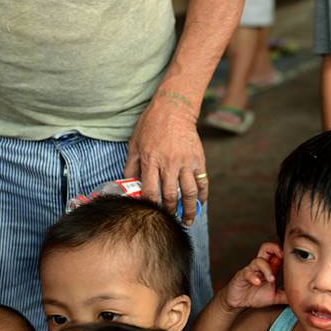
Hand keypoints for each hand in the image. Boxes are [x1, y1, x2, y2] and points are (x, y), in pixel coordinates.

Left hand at [124, 92, 206, 226]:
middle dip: (170, 212)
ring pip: (189, 192)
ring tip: (188, 220)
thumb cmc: (150, 126)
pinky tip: (201, 204)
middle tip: (169, 221)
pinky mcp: (198, 159)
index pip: (150, 191)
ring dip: (189, 209)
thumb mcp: (134, 144)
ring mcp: (185, 162)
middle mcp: (169, 163)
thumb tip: (127, 185)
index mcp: (151, 160)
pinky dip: (203, 195)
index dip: (150, 206)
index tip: (150, 215)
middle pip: (171, 195)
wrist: (173, 109)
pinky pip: (202, 181)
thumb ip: (131, 166)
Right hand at [222, 243, 286, 310]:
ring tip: (271, 280)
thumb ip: (287, 296)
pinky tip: (257, 283)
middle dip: (275, 249)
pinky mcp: (241, 276)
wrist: (238, 302)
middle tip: (282, 257)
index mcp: (270, 268)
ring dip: (266, 269)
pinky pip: (247, 272)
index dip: (285, 253)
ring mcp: (250, 270)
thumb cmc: (255, 296)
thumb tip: (302, 299)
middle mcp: (260, 266)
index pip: (277, 253)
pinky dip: (253, 277)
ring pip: (258, 260)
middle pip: (266, 248)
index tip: (292, 259)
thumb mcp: (275, 297)